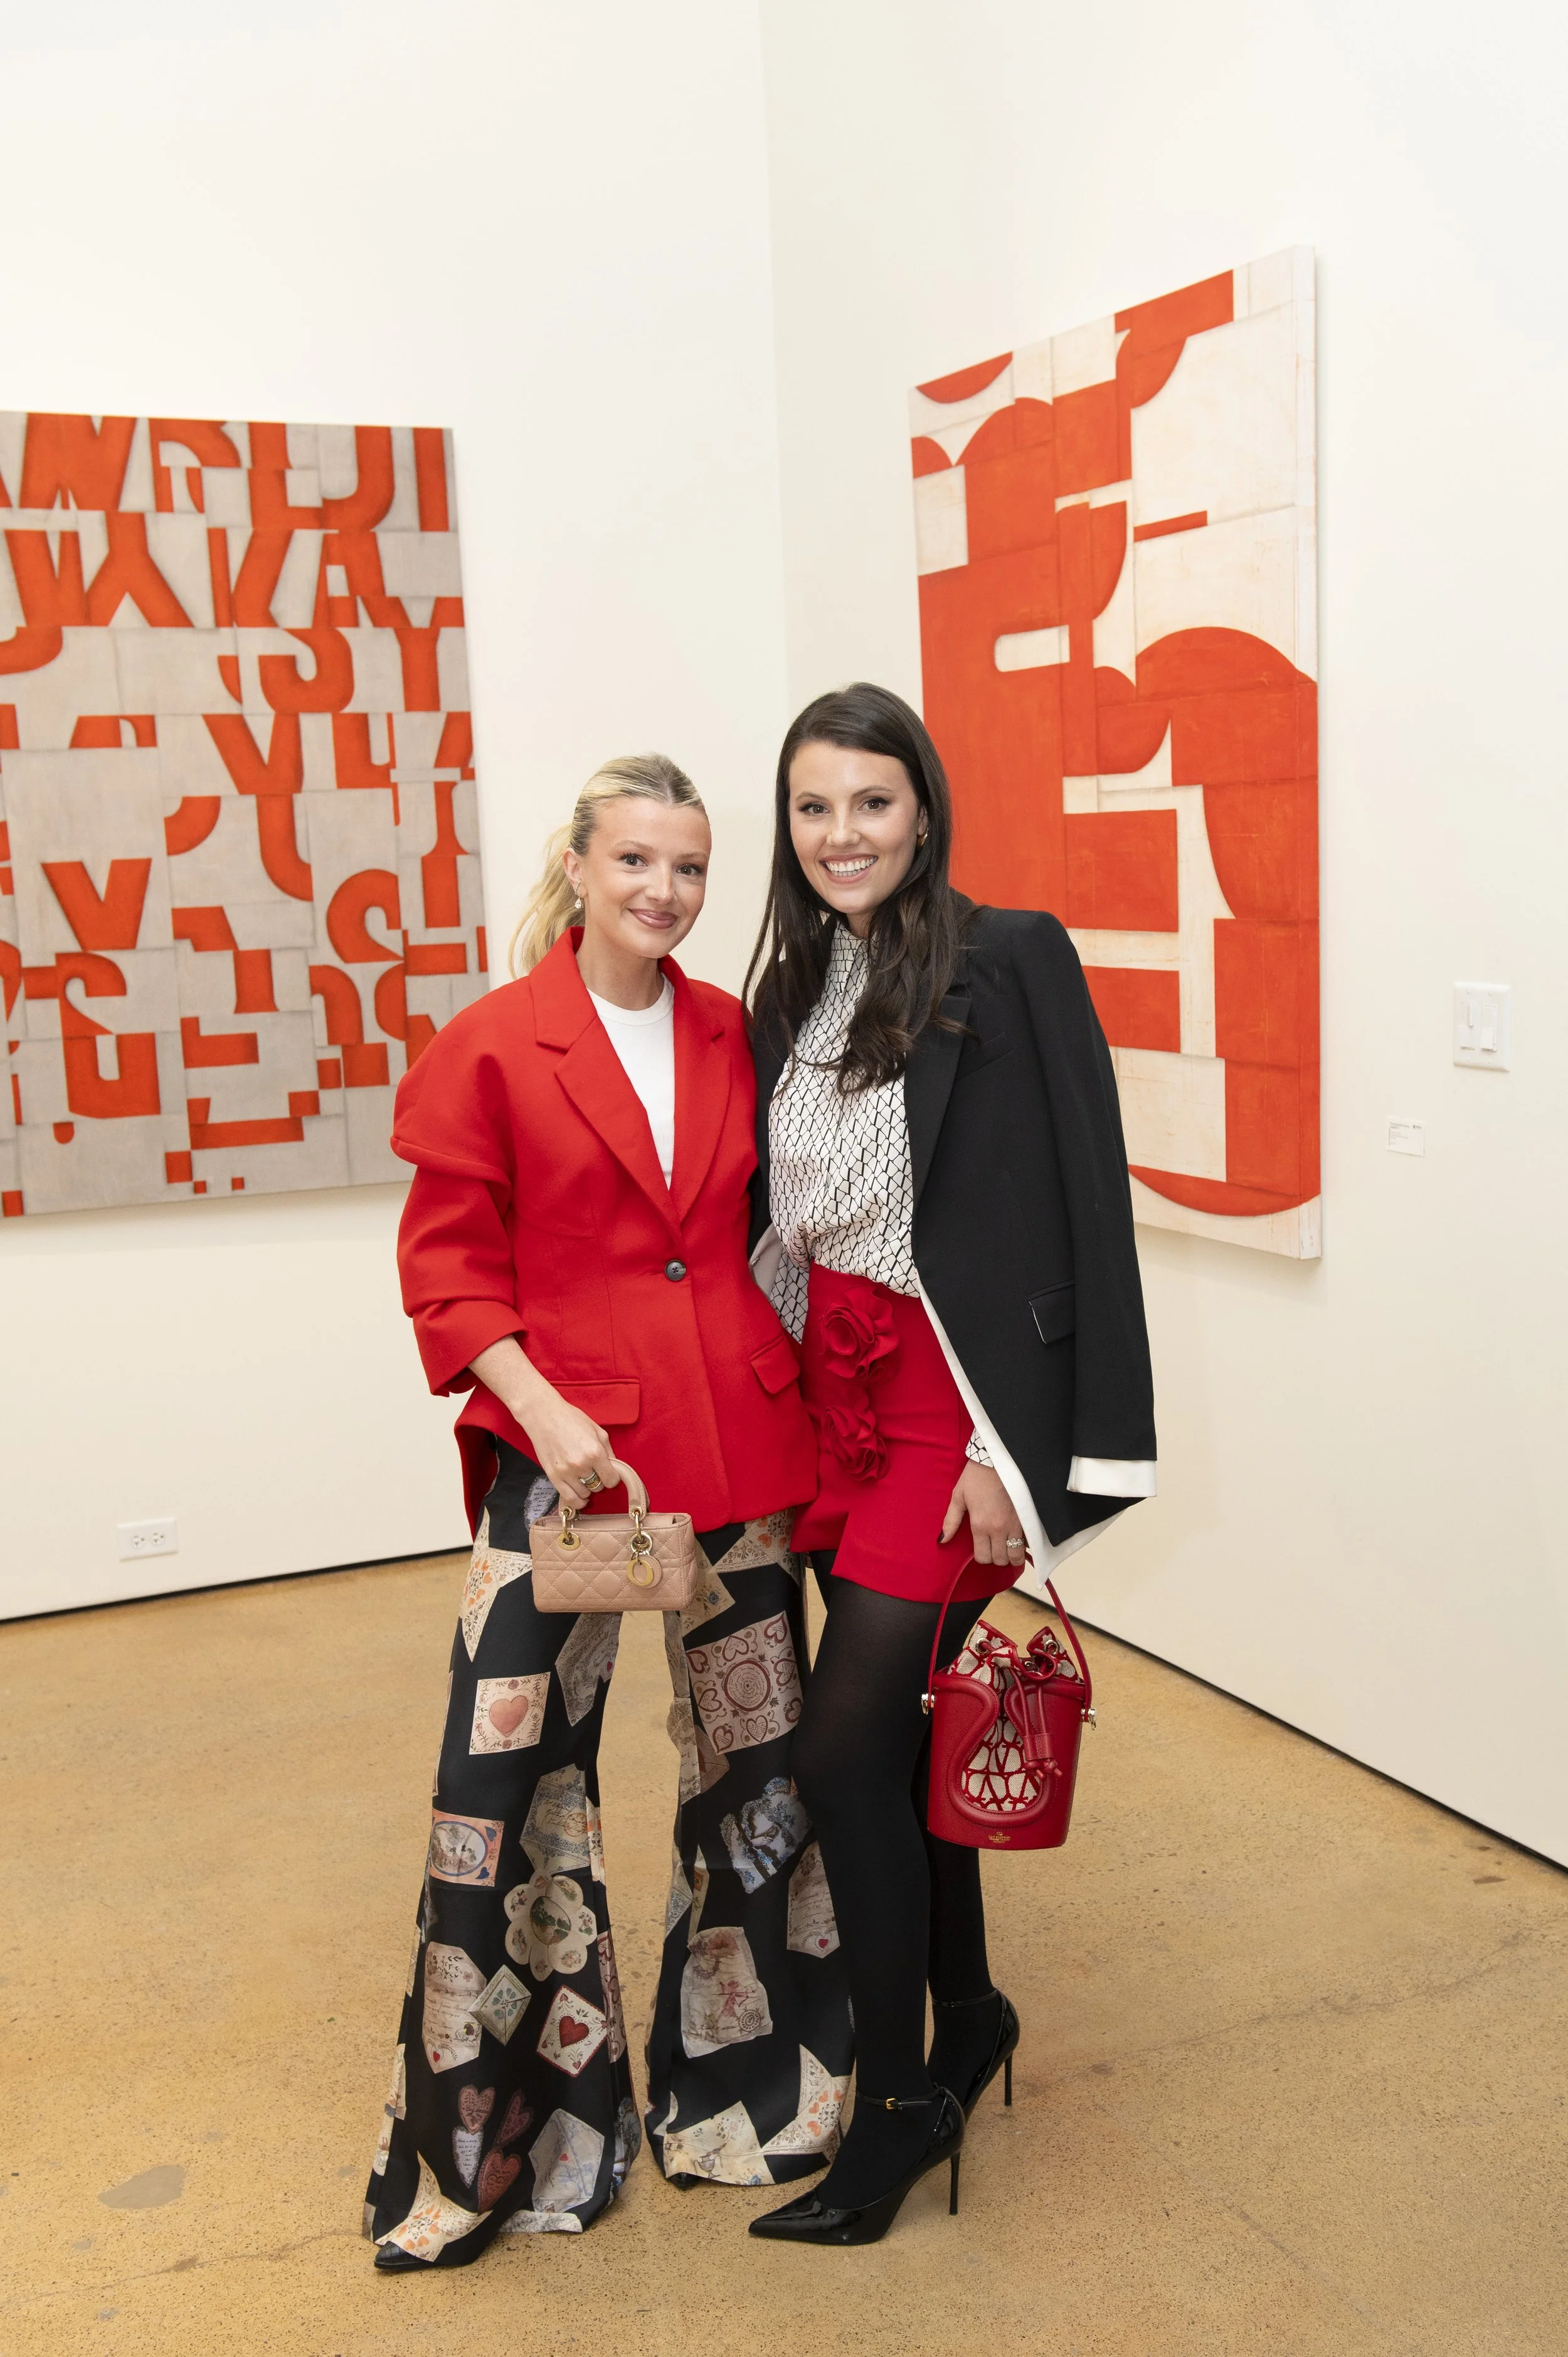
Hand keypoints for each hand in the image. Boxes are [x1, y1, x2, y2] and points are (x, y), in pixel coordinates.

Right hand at [469, 1337, 618, 1507]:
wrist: (543, 1416)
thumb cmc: (571, 1419)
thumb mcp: (597, 1430)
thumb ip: (609, 1451)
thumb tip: (615, 1468)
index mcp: (595, 1452)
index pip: (611, 1479)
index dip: (613, 1477)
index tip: (610, 1473)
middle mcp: (581, 1465)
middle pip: (598, 1487)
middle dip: (599, 1480)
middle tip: (594, 1471)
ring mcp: (566, 1473)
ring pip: (585, 1494)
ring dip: (587, 1488)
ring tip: (584, 1478)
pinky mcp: (553, 1477)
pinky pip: (569, 1498)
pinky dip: (577, 1501)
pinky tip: (580, 1496)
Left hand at [940, 1463, 1026, 1569]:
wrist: (999, 1459)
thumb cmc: (976, 1476)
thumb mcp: (958, 1496)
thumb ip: (950, 1521)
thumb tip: (942, 1540)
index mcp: (980, 1525)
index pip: (983, 1558)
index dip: (982, 1556)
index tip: (982, 1547)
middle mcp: (999, 1529)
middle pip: (1000, 1560)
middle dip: (996, 1557)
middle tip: (994, 1545)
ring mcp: (1016, 1525)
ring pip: (1017, 1556)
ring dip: (1011, 1554)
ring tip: (1007, 1545)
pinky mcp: (1028, 1519)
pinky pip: (1029, 1543)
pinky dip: (1024, 1544)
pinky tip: (1018, 1537)